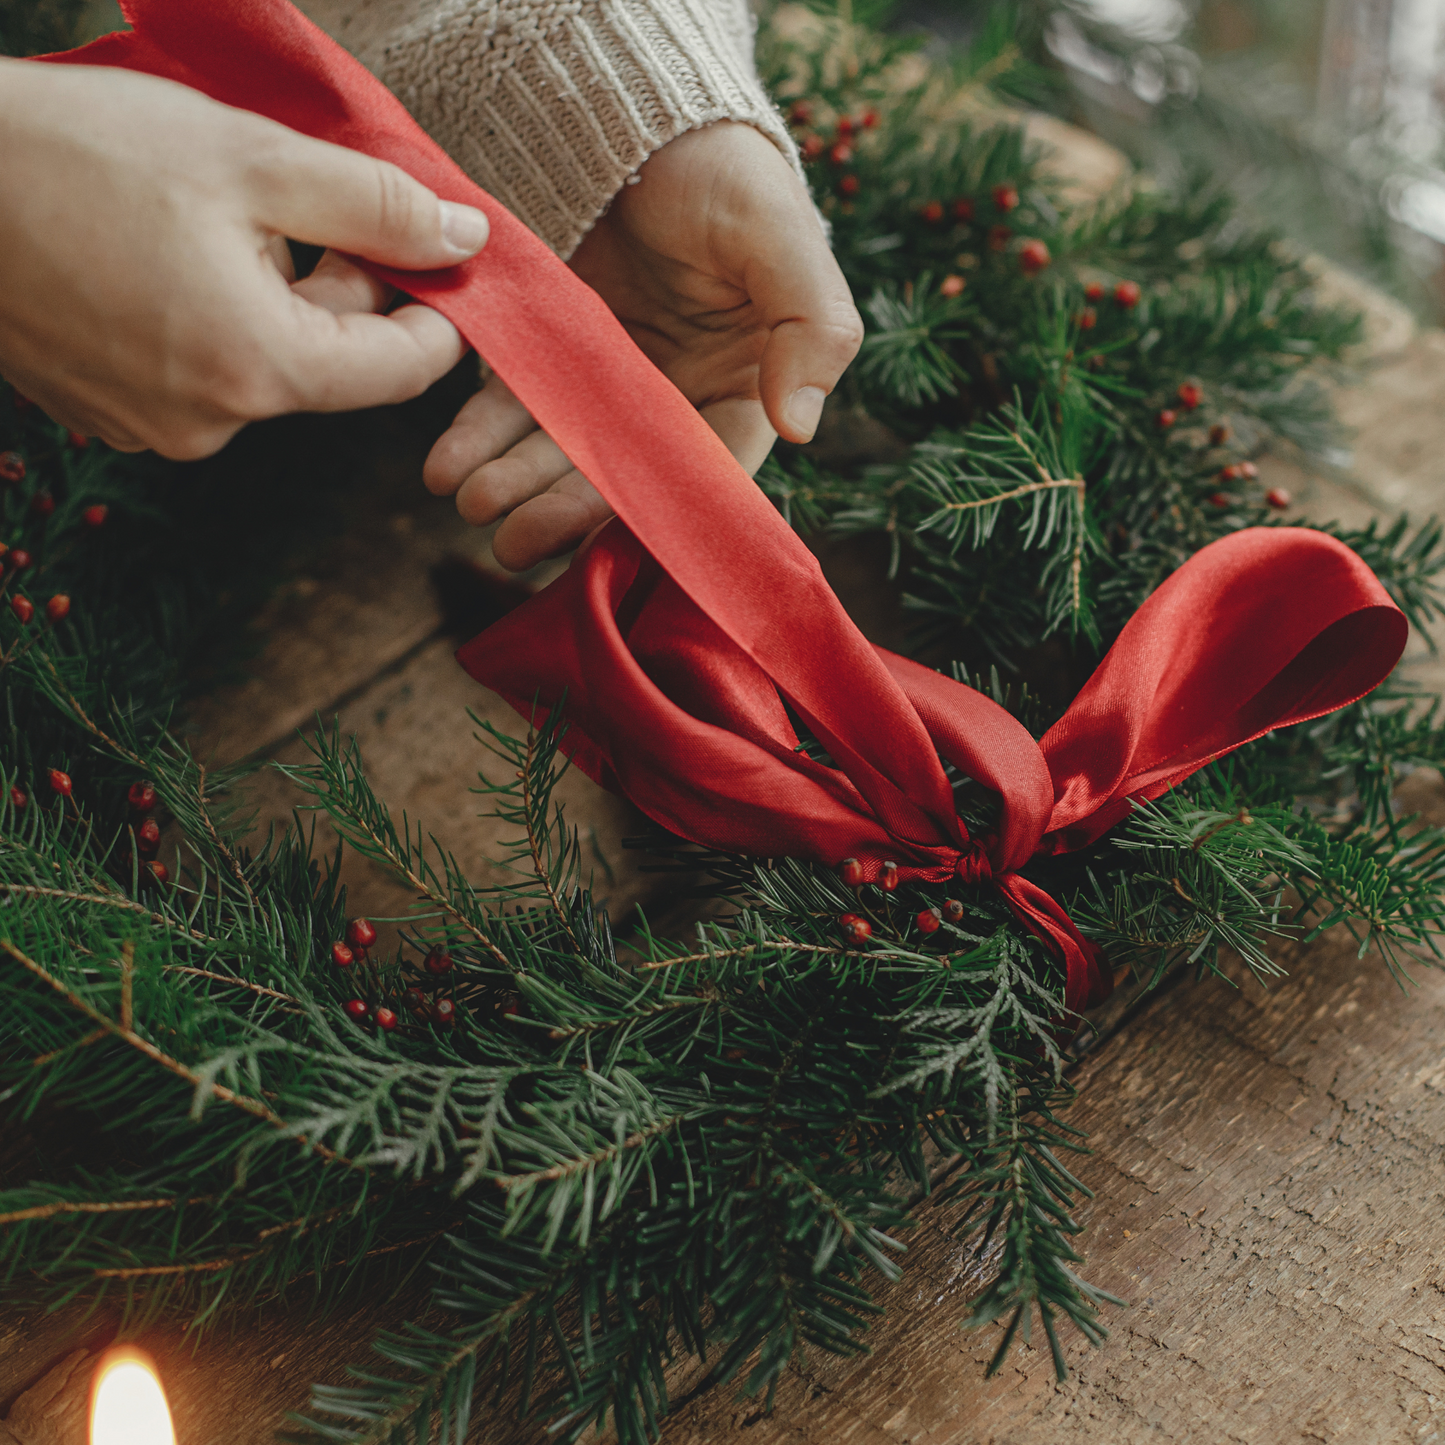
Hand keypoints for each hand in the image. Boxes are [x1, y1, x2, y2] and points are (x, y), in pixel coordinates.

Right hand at [0, 60, 490, 457]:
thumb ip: (376, 206)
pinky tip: (164, 257)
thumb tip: (464, 240)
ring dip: (274, 302)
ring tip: (212, 223)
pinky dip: (213, 321)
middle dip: (345, 292)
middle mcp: (212, 425)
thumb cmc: (76, 153)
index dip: (436, 314)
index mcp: (260, 370)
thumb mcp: (252, 160)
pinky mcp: (110, 415)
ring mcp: (154, 429)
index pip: (403, 372)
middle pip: (333, 369)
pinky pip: (202, 375)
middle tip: (314, 208)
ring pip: (266, 368)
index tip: (436, 259)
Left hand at [423, 121, 862, 570]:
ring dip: (513, 482)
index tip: (612, 539)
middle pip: (619, 472)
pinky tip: (446, 458)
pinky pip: (511, 400)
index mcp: (742, 388)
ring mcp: (604, 378)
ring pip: (558, 447)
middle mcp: (672, 398)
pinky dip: (479, 433)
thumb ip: (811, 324)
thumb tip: (801, 424)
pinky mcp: (548, 349)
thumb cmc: (724, 171)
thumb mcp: (780, 236)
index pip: (705, 470)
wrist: (638, 108)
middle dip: (563, 509)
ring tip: (467, 502)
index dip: (660, 511)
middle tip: (510, 542)